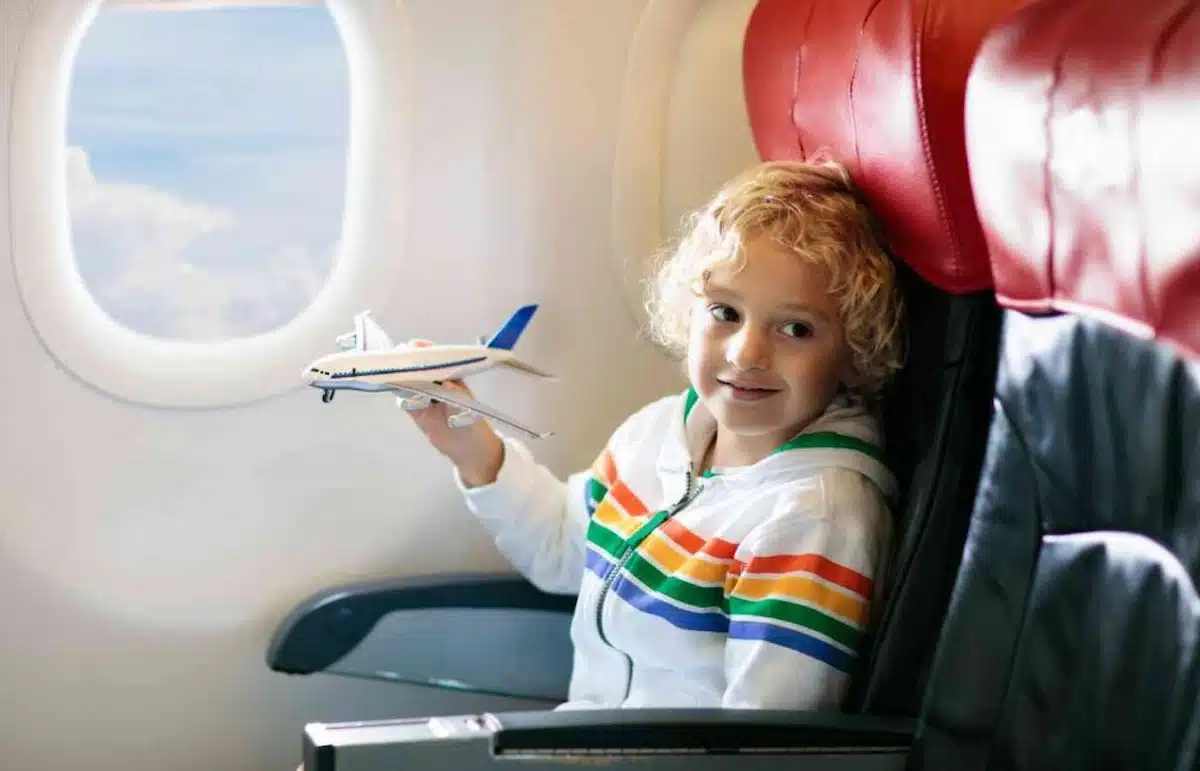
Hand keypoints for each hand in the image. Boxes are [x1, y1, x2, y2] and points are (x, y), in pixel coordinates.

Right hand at [399, 339, 504, 486]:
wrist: (468, 449)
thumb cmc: (472, 424)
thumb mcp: (468, 410)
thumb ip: (457, 397)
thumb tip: (447, 384)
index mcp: (451, 377)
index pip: (436, 359)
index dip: (425, 350)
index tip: (415, 346)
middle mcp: (436, 383)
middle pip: (419, 367)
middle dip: (408, 359)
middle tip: (397, 354)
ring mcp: (425, 396)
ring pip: (409, 381)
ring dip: (399, 374)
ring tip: (390, 368)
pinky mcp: (416, 411)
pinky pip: (404, 398)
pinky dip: (398, 391)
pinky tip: (390, 384)